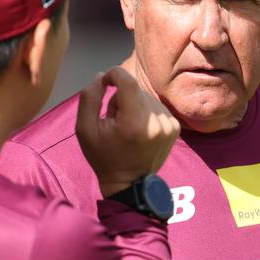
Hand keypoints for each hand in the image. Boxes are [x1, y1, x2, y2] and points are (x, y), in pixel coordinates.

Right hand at [76, 66, 179, 196]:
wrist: (129, 184)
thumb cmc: (103, 156)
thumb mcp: (85, 129)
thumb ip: (89, 98)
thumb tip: (101, 76)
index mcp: (133, 122)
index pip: (128, 81)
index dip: (114, 75)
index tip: (105, 82)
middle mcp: (156, 121)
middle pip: (135, 89)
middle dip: (121, 97)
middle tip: (114, 119)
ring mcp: (168, 124)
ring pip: (146, 96)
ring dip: (134, 104)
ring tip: (127, 126)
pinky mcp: (175, 127)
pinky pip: (156, 106)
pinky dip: (145, 112)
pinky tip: (139, 129)